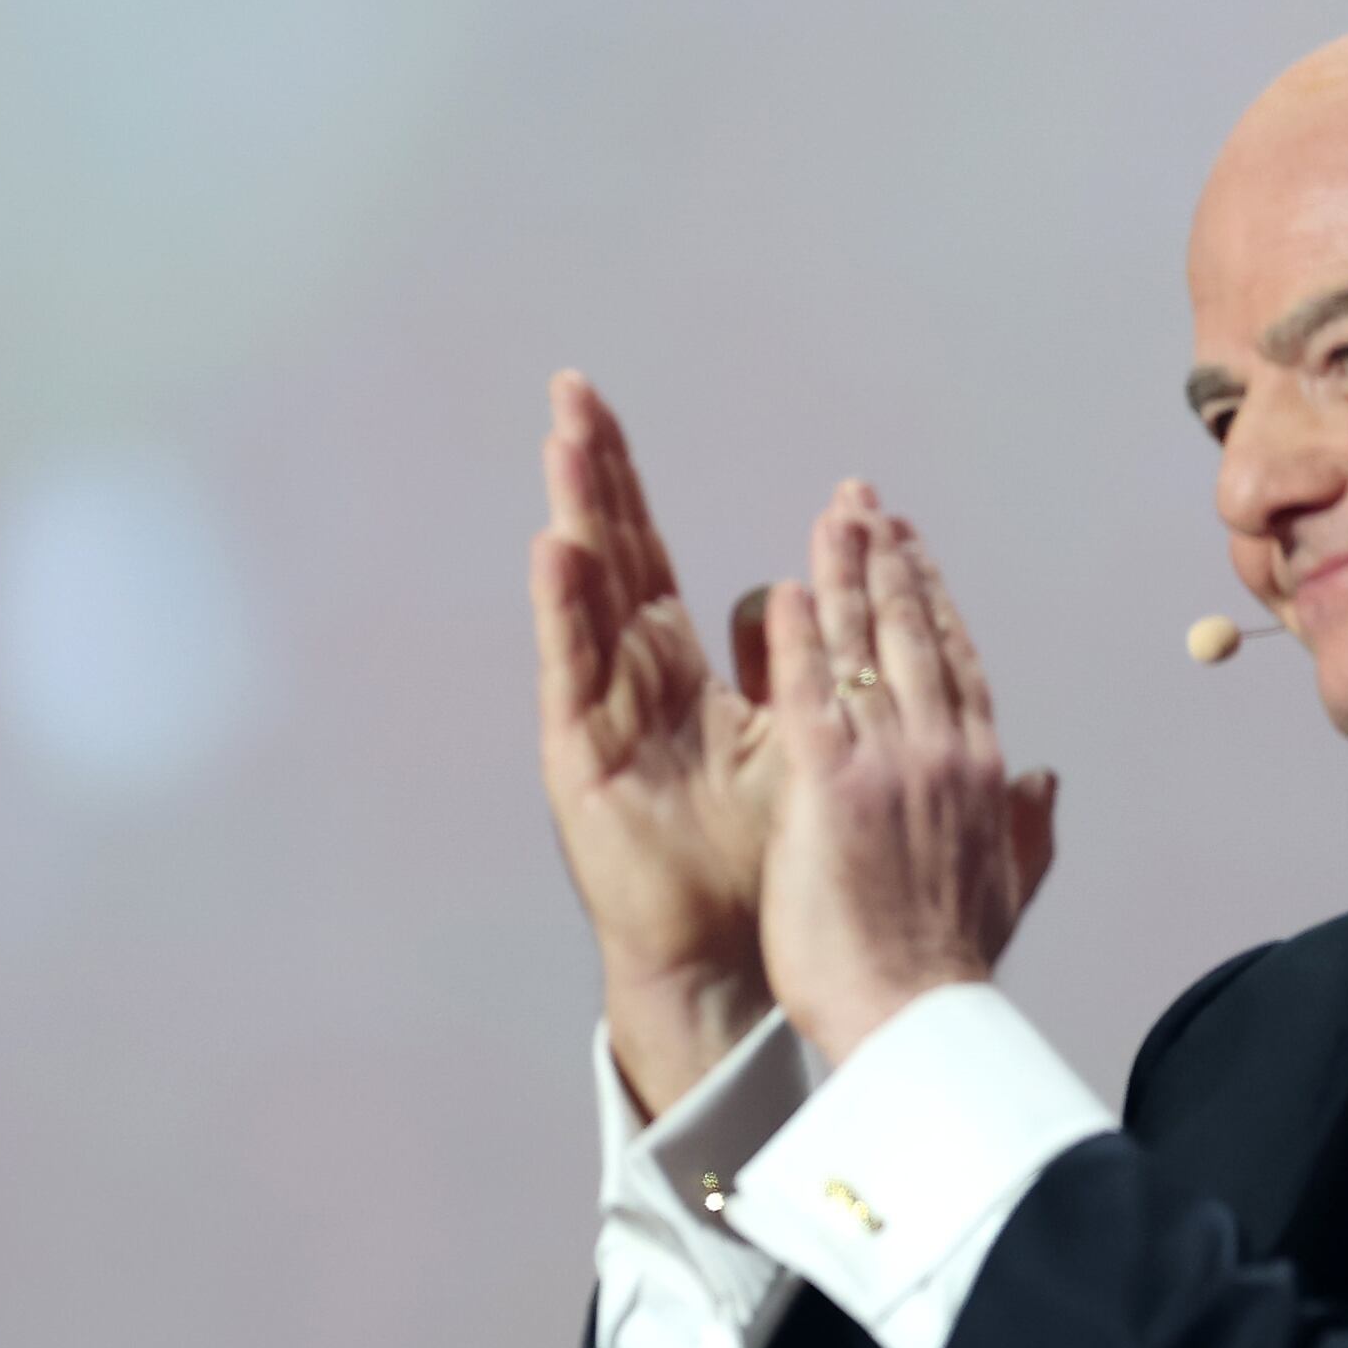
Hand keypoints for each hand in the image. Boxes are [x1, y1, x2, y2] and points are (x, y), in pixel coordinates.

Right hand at [534, 372, 794, 1115]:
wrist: (730, 956)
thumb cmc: (758, 862)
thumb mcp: (786, 738)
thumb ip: (787, 664)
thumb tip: (793, 590)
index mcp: (673, 672)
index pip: (643, 555)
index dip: (625, 484)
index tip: (601, 409)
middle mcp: (626, 684)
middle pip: (605, 557)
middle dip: (589, 473)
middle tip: (570, 390)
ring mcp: (598, 718)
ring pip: (584, 599)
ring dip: (574, 518)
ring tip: (560, 443)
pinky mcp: (581, 761)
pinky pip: (572, 672)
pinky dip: (564, 611)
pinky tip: (555, 550)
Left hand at [752, 486, 1062, 1064]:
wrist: (918, 1016)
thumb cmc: (951, 970)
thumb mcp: (1006, 890)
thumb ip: (1027, 829)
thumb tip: (1046, 782)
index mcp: (981, 775)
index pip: (956, 668)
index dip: (934, 604)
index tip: (916, 556)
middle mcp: (941, 754)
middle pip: (913, 637)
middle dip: (890, 563)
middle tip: (869, 505)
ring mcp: (887, 766)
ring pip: (864, 648)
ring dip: (847, 574)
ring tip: (833, 515)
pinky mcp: (829, 789)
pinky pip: (809, 696)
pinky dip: (797, 639)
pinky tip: (783, 588)